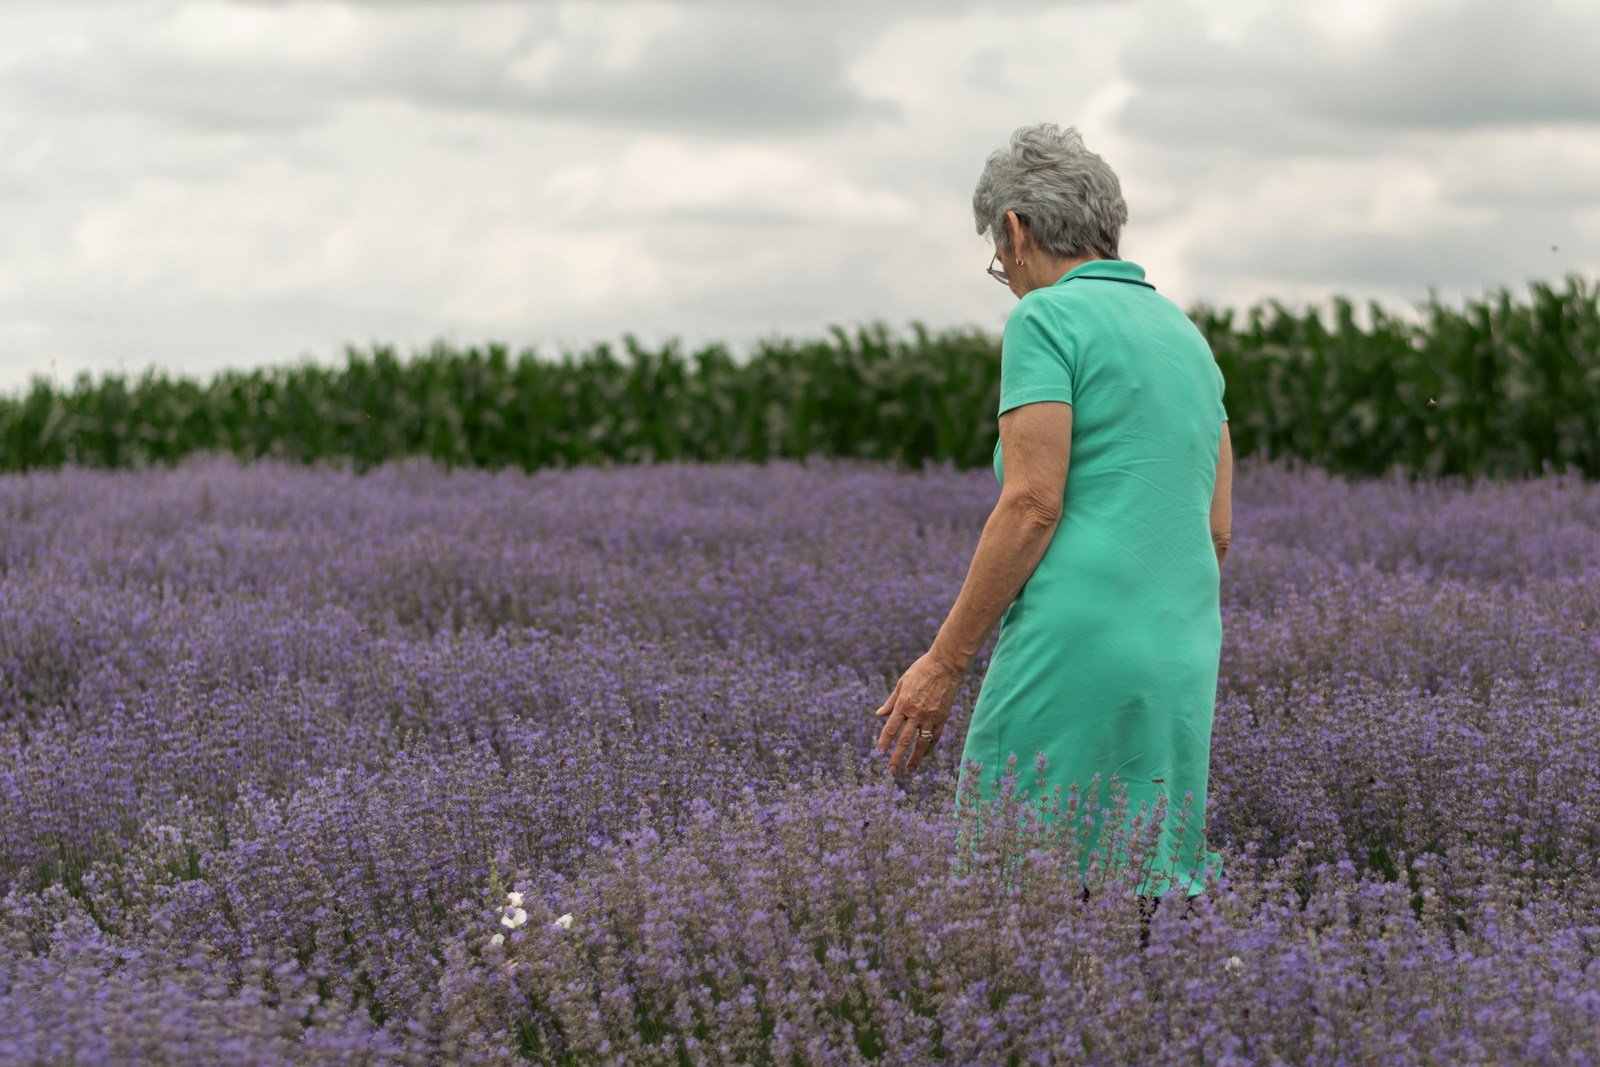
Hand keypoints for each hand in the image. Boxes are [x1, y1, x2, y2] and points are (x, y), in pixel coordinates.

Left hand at [873, 650, 963, 773]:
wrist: (946, 665)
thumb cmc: (921, 670)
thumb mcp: (901, 682)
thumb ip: (890, 701)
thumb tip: (878, 714)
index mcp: (903, 704)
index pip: (891, 728)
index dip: (884, 742)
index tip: (879, 754)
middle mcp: (916, 713)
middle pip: (904, 740)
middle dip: (896, 757)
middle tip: (891, 771)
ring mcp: (931, 716)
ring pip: (921, 743)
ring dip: (914, 758)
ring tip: (908, 770)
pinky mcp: (942, 717)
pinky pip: (935, 736)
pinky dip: (929, 747)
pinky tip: (924, 755)